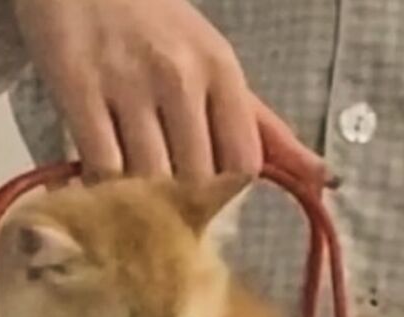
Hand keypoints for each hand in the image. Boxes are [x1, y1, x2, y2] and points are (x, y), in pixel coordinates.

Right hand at [14, 0, 323, 184]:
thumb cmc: (154, 28)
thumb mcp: (216, 67)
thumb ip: (264, 129)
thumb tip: (326, 180)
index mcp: (221, 70)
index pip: (242, 165)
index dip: (224, 192)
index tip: (202, 193)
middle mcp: (180, 76)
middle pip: (194, 181)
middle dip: (179, 202)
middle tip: (159, 201)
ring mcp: (128, 84)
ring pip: (147, 180)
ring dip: (138, 198)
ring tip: (128, 190)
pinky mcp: (78, 91)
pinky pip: (100, 168)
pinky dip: (100, 187)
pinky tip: (99, 179)